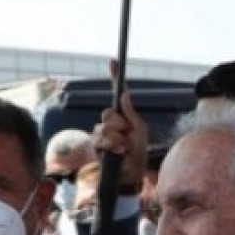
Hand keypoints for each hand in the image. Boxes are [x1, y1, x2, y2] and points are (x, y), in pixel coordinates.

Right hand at [91, 59, 147, 188]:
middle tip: (127, 136)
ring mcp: (101, 132)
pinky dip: (113, 145)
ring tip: (124, 148)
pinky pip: (101, 138)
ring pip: (104, 127)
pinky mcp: (95, 145)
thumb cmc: (138, 153)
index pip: (117, 93)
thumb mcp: (139, 131)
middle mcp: (110, 121)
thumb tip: (124, 94)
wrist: (131, 173)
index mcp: (124, 115)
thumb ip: (131, 113)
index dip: (114, 76)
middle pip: (109, 112)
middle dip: (120, 125)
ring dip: (118, 139)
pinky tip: (119, 152)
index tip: (113, 60)